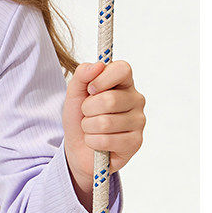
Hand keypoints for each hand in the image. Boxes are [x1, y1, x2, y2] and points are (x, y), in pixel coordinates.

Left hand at [62, 60, 145, 189]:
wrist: (78, 148)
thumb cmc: (79, 118)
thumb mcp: (74, 93)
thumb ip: (82, 75)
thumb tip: (98, 65)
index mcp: (124, 83)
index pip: (123, 69)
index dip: (102, 79)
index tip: (90, 89)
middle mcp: (136, 100)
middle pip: (109, 100)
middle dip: (88, 109)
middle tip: (87, 114)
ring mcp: (138, 121)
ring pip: (105, 122)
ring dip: (88, 127)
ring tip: (91, 129)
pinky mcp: (136, 142)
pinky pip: (107, 140)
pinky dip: (93, 142)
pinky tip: (96, 142)